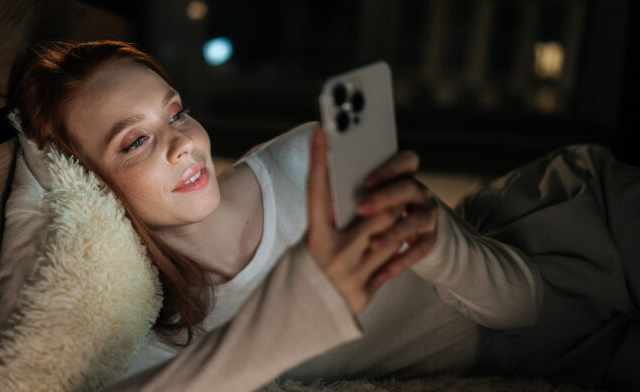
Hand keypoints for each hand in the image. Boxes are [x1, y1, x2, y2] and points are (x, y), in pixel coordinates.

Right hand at [304, 125, 405, 314]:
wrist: (293, 325)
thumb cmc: (299, 277)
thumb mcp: (308, 247)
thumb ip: (329, 225)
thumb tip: (358, 200)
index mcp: (313, 240)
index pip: (318, 192)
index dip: (320, 159)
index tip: (322, 130)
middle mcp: (334, 256)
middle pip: (377, 213)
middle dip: (387, 201)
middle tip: (389, 189)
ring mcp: (353, 276)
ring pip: (391, 237)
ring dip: (395, 227)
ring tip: (394, 219)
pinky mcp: (366, 293)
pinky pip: (391, 265)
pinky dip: (393, 254)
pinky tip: (392, 247)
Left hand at [357, 150, 438, 281]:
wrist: (384, 246)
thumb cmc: (365, 215)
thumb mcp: (363, 197)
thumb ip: (352, 189)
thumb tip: (327, 179)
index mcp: (401, 174)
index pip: (404, 161)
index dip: (388, 169)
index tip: (366, 181)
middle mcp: (418, 191)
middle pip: (407, 188)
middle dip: (384, 197)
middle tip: (360, 208)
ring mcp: (426, 215)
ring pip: (414, 221)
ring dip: (393, 232)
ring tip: (371, 244)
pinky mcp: (429, 239)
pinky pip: (419, 251)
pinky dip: (400, 262)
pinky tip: (380, 274)